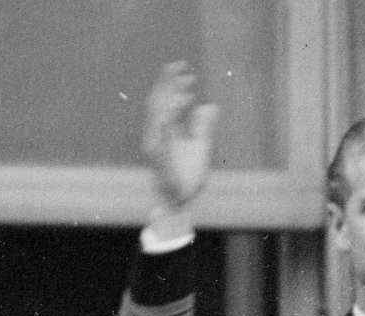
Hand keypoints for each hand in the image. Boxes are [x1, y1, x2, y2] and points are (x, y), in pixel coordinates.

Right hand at [143, 61, 219, 209]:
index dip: (172, 83)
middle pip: (157, 101)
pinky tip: (182, 101)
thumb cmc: (188, 177)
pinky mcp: (159, 155)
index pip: (163, 101)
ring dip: (172, 94)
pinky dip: (170, 114)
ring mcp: (155, 145)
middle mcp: (155, 135)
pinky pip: (163, 130)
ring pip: (158, 112)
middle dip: (168, 81)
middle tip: (182, 64)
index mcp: (163, 131)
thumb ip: (203, 126)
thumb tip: (210, 106)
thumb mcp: (200, 146)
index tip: (186, 70)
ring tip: (187, 81)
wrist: (181, 201)